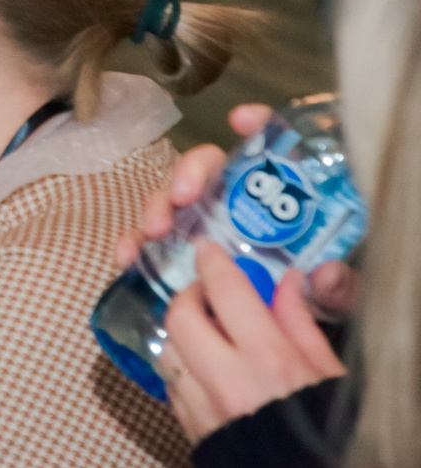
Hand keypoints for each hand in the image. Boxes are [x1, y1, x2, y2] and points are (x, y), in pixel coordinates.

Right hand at [115, 106, 359, 315]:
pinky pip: (150, 241)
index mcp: (279, 202)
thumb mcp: (337, 296)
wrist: (289, 346)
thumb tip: (324, 273)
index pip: (269, 148)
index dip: (256, 126)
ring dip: (157, 206)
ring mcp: (204, 227)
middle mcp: (236, 204)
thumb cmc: (319, 306)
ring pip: (172, 199)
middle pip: (208, 166)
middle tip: (183, 196)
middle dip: (188, 172)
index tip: (240, 121)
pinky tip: (128, 255)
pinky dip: (134, 243)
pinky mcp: (180, 255)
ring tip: (155, 229)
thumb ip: (338, 286)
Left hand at [162, 246, 345, 441]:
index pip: (226, 292)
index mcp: (268, 361)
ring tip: (206, 332)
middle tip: (207, 294)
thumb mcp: (327, 372)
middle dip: (189, 297)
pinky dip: (181, 368)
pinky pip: (171, 385)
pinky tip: (204, 368)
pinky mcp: (190, 428)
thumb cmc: (326, 424)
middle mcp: (227, 381)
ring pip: (167, 350)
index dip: (213, 263)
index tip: (208, 250)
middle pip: (180, 316)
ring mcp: (203, 407)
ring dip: (180, 334)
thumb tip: (287, 281)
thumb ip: (300, 323)